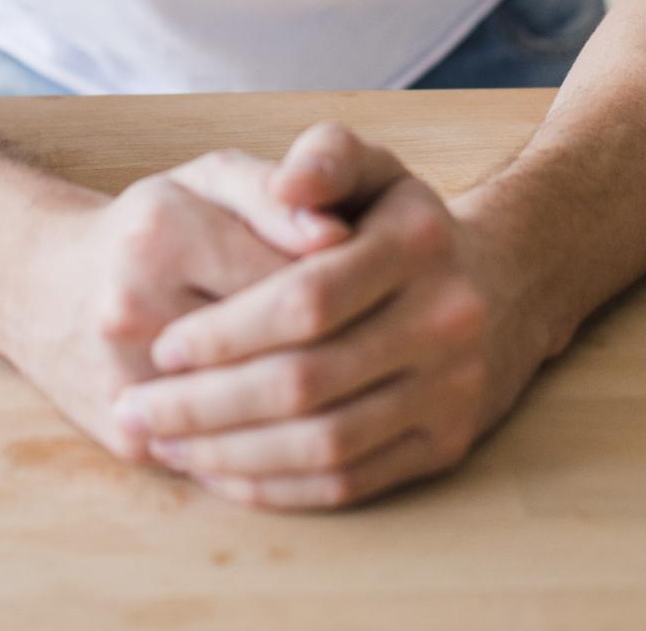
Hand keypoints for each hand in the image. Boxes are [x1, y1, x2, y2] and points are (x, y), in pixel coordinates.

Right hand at [0, 148, 355, 465]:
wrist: (41, 287)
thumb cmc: (151, 225)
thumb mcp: (209, 180)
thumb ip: (276, 193)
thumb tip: (340, 237)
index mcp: (164, 230)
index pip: (290, 274)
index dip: (354, 289)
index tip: (384, 291)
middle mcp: (134, 306)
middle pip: (276, 348)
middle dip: (345, 352)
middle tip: (382, 346)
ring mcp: (125, 381)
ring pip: (256, 417)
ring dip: (320, 411)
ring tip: (360, 389)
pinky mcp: (126, 439)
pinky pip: (225, 459)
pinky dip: (277, 453)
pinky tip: (312, 431)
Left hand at [106, 119, 546, 510]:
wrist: (510, 284)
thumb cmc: (404, 221)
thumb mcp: (374, 167)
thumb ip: (324, 158)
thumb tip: (286, 185)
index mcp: (417, 245)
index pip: (305, 300)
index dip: (226, 331)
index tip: (162, 345)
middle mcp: (444, 321)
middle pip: (307, 382)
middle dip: (208, 403)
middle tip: (136, 408)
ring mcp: (450, 392)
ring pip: (325, 444)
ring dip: (233, 454)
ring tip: (165, 443)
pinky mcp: (447, 446)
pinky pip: (351, 483)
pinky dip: (279, 487)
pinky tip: (222, 473)